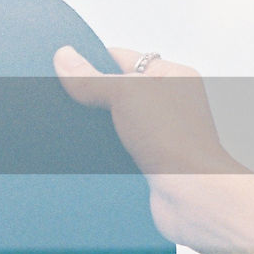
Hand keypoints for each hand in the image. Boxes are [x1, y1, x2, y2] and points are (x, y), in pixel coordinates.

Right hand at [52, 45, 245, 246]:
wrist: (193, 196)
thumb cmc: (174, 140)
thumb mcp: (126, 95)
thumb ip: (91, 78)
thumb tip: (64, 56)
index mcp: (171, 76)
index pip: (124, 59)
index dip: (93, 61)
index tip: (62, 67)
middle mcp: (167, 102)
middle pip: (116, 91)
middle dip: (89, 96)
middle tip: (59, 98)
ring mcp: (158, 133)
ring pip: (113, 122)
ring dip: (93, 127)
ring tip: (64, 125)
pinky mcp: (148, 161)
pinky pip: (115, 148)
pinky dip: (99, 151)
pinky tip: (78, 151)